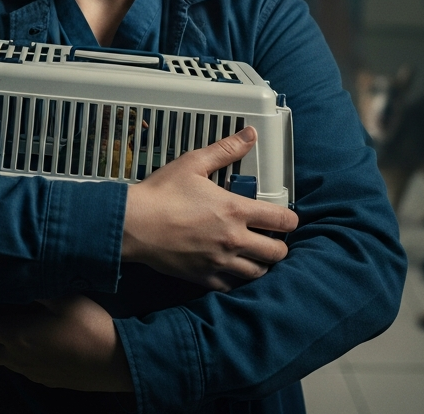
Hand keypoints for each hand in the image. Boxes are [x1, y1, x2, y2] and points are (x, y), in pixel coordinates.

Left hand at [0, 295, 130, 391]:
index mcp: (17, 334)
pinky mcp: (46, 379)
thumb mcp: (63, 296)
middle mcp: (18, 356)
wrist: (117, 362)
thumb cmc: (91, 326)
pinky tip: (11, 352)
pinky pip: (16, 367)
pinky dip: (3, 357)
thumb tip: (14, 273)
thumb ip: (36, 284)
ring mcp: (31, 371)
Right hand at [121, 126, 297, 290]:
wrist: (133, 224)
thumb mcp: (193, 164)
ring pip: (259, 273)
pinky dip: (237, 280)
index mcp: (235, 210)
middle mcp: (233, 239)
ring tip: (254, 255)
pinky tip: (231, 269)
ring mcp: (220, 262)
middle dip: (279, 244)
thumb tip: (250, 135)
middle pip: (277, 252)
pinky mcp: (204, 278)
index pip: (282, 220)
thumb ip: (225, 150)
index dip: (290, 219)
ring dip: (262, 264)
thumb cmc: (161, 194)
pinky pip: (233, 287)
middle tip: (270, 237)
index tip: (285, 218)